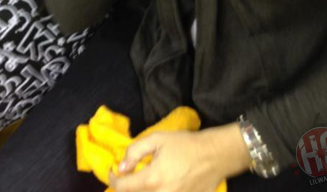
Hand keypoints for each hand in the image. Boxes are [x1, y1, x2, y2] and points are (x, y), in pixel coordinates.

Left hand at [110, 126, 248, 191]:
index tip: (113, 170)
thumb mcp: (157, 139)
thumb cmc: (185, 145)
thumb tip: (121, 167)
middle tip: (129, 176)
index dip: (112, 179)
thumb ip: (135, 151)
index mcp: (152, 179)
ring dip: (142, 190)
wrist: (214, 155)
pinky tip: (160, 185)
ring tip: (145, 180)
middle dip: (127, 187)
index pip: (122, 187)